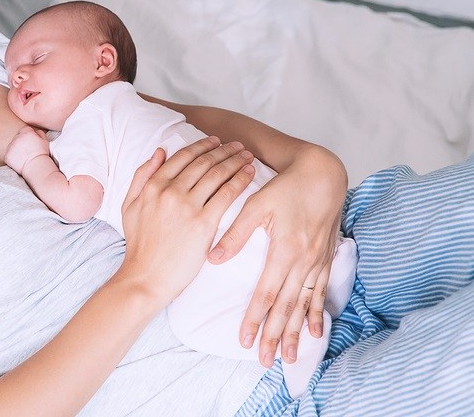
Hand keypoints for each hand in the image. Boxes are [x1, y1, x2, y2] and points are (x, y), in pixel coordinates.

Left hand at [5, 125, 50, 173]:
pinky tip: (19, 162)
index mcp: (26, 132)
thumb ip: (40, 133)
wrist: (36, 166)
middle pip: (17, 137)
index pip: (24, 130)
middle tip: (27, 151)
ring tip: (23, 157)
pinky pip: (8, 155)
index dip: (27, 136)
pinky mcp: (7, 155)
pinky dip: (12, 158)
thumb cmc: (42, 154)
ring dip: (15, 150)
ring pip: (11, 146)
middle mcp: (17, 137)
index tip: (30, 142)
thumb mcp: (45, 141)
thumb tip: (36, 132)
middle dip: (21, 142)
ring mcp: (11, 146)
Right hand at [118, 137, 255, 308]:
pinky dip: (240, 180)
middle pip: (203, 162)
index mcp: (153, 186)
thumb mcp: (129, 205)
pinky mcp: (203, 223)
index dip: (202, 145)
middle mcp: (170, 191)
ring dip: (235, 160)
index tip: (216, 141)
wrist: (146, 277)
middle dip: (223, 149)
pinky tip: (249, 173)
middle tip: (238, 145)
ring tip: (247, 155)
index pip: (183, 157)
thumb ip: (141, 176)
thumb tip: (159, 151)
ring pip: (217, 174)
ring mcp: (187, 206)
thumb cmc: (139, 245)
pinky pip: (227, 194)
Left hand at [207, 146, 345, 366]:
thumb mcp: (257, 205)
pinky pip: (321, 293)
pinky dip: (317, 314)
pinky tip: (317, 333)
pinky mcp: (325, 259)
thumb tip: (213, 258)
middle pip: (286, 307)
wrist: (323, 176)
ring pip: (304, 305)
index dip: (255, 318)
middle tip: (264, 361)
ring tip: (290, 357)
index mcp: (285, 250)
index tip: (244, 340)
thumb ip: (235, 233)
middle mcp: (303, 262)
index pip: (266, 293)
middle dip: (275, 336)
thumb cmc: (286, 188)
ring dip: (296, 332)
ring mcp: (317, 263)